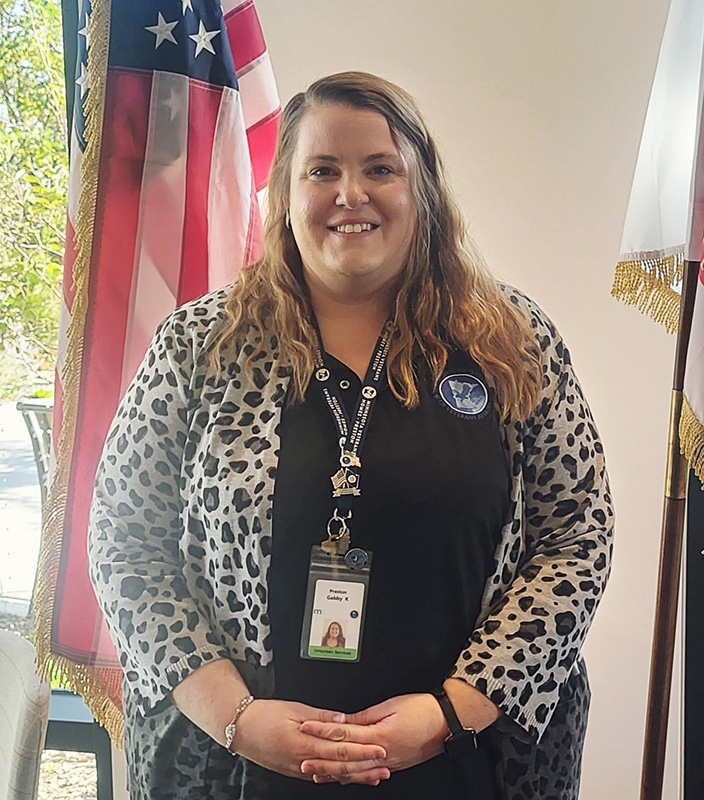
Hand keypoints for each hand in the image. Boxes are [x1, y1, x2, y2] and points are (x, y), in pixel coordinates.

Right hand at [234, 699, 386, 780]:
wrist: (241, 729)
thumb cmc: (265, 715)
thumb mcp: (294, 709)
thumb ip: (321, 717)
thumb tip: (342, 720)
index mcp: (306, 743)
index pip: (342, 749)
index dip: (364, 751)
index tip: (381, 750)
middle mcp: (304, 760)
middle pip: (341, 767)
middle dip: (365, 768)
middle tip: (385, 767)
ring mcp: (299, 768)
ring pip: (333, 775)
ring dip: (355, 776)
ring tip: (373, 776)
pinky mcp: (295, 770)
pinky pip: (320, 776)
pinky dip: (337, 777)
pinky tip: (347, 778)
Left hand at [299, 693, 447, 781]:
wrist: (448, 722)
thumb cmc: (423, 709)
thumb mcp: (391, 706)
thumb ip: (365, 717)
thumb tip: (343, 720)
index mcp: (380, 736)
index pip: (344, 734)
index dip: (322, 731)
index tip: (306, 728)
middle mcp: (383, 753)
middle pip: (346, 759)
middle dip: (323, 761)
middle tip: (302, 761)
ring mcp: (389, 762)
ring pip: (356, 771)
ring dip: (335, 773)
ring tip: (317, 774)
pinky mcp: (395, 764)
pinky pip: (369, 773)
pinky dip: (354, 777)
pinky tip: (343, 778)